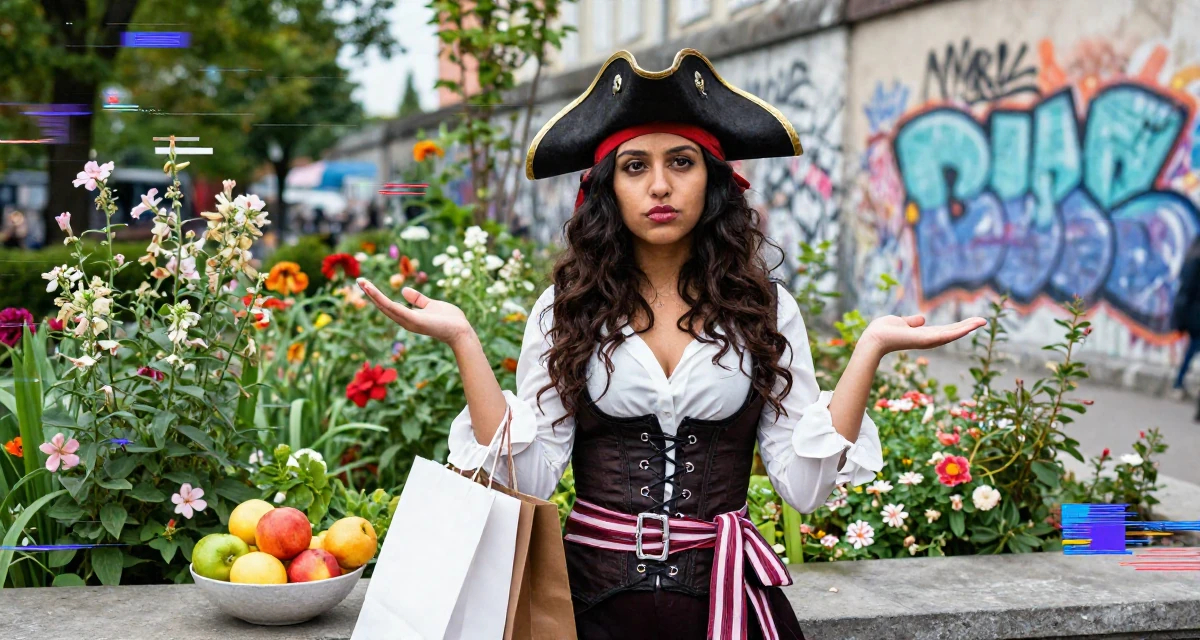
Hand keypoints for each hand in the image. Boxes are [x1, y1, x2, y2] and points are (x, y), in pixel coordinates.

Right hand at [357, 278, 473, 346]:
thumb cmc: (450, 320)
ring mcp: (408, 321)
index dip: (377, 295)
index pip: (388, 305)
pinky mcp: (414, 321)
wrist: (462, 331)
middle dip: (371, 293)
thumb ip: (418, 299)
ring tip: (362, 283)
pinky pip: (395, 309)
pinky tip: (374, 292)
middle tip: (359, 280)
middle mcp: (405, 320)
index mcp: (408, 316)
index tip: (367, 284)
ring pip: (386, 307)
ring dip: (373, 295)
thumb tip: (404, 290)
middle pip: (383, 306)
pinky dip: (383, 300)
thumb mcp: (431, 304)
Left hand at [859, 314, 986, 356]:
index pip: (945, 330)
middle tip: (984, 320)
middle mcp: (929, 339)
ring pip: (953, 334)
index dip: (958, 326)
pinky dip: (960, 330)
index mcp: (924, 334)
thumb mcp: (901, 322)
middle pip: (953, 332)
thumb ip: (912, 321)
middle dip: (968, 326)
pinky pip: (947, 335)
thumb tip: (922, 318)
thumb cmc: (883, 331)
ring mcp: (929, 340)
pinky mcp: (927, 339)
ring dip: (968, 327)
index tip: (972, 321)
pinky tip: (971, 326)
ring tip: (983, 321)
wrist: (874, 337)